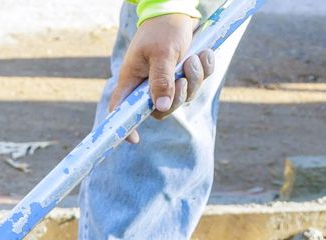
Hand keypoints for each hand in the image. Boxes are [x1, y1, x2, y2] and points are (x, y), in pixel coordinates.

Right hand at [110, 14, 215, 142]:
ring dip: (195, 79)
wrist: (178, 11)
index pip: (121, 111)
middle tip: (183, 76)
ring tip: (195, 56)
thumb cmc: (163, 29)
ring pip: (184, 97)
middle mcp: (147, 86)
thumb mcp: (162, 53)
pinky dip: (204, 70)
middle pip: (161, 109)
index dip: (125, 128)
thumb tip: (161, 107)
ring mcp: (167, 82)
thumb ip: (161, 80)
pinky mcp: (183, 74)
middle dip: (178, 96)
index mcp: (132, 81)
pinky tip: (204, 54)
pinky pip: (198, 83)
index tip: (135, 140)